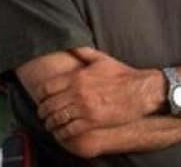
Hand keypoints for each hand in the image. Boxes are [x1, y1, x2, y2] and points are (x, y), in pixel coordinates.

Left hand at [34, 47, 161, 140]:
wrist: (141, 90)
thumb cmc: (122, 74)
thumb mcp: (101, 59)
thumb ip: (83, 52)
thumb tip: (71, 47)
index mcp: (76, 77)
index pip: (47, 88)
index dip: (39, 96)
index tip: (39, 99)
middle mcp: (77, 92)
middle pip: (49, 104)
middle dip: (42, 111)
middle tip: (41, 115)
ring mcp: (84, 108)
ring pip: (58, 118)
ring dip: (50, 123)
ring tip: (49, 125)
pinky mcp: (93, 121)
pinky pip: (71, 129)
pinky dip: (62, 133)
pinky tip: (61, 133)